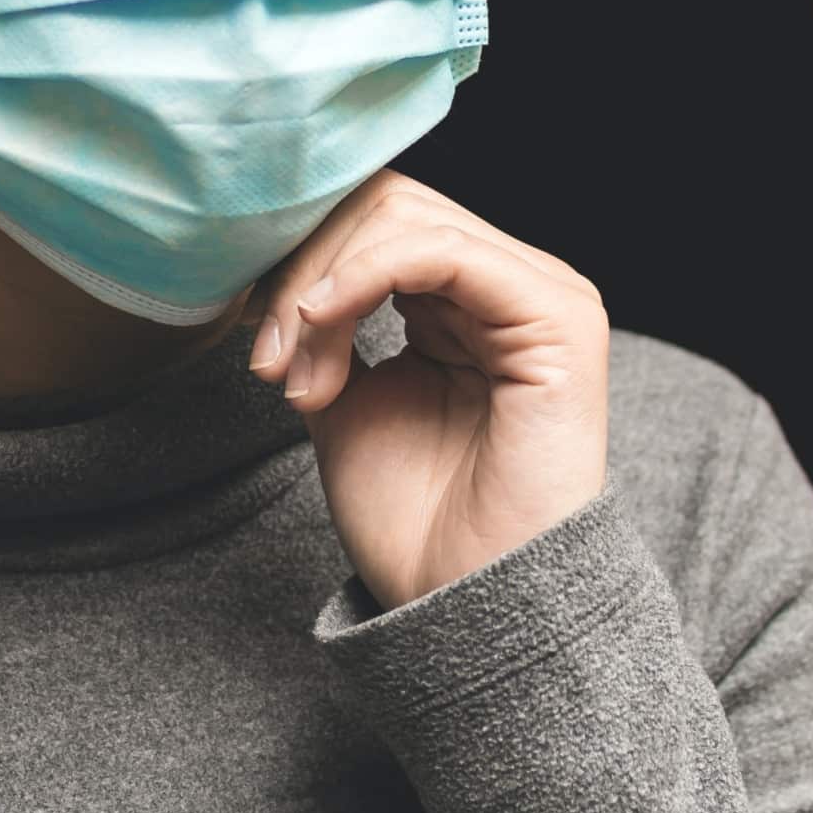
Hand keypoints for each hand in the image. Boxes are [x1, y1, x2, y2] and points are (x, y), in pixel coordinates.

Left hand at [248, 168, 610, 612]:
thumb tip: (280, 270)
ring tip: (298, 376)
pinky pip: (439, 250)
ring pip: (402, 219)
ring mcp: (540, 292)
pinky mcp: (556, 313)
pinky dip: (360, 277)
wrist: (465, 607)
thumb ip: (323, 326)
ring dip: (322, 287)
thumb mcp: (343, 400)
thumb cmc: (417, 521)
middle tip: (269, 362)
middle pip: (384, 205)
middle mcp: (512, 282)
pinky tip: (323, 326)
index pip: (375, 220)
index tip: (256, 353)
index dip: (300, 263)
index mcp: (469, 299)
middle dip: (304, 272)